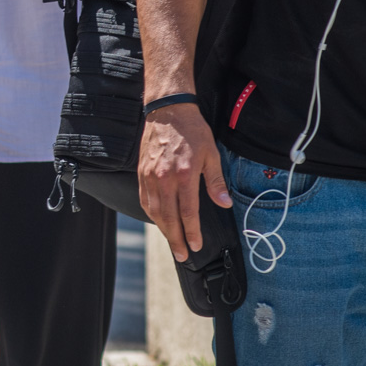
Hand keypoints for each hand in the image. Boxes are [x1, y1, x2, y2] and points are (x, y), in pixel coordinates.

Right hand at [139, 103, 230, 261]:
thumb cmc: (192, 130)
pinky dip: (151, 214)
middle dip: (175, 238)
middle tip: (181, 255)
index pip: (188, 212)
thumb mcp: (211, 154)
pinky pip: (144, 199)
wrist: (167, 111)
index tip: (195, 246)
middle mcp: (164, 178)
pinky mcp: (141, 173)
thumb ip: (215, 181)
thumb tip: (224, 203)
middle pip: (168, 217)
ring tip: (171, 241)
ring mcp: (150, 176)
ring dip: (163, 229)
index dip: (192, 232)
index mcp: (185, 175)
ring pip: (154, 211)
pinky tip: (158, 220)